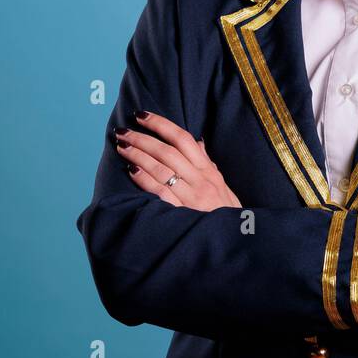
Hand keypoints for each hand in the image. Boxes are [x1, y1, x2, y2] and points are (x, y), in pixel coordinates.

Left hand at [115, 111, 241, 210]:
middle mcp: (200, 180)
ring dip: (138, 155)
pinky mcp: (182, 213)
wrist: (235, 241)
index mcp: (208, 171)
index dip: (161, 124)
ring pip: (160, 169)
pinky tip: (131, 170)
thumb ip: (207, 163)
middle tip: (123, 131)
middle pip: (167, 151)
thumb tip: (197, 141)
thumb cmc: (226, 214)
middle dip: (142, 138)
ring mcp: (191, 197)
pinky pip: (160, 192)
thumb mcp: (222, 185)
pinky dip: (145, 180)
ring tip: (122, 147)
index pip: (183, 139)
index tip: (142, 115)